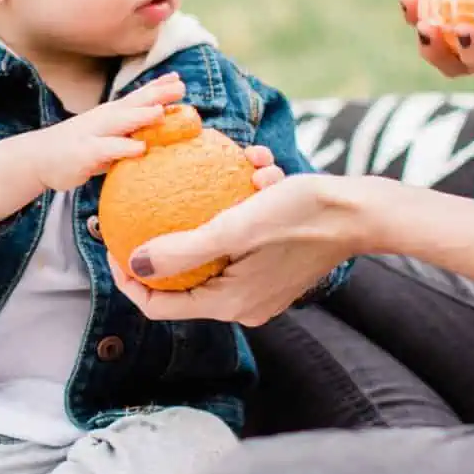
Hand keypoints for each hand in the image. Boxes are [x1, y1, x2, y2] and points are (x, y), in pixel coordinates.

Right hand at [29, 73, 185, 192]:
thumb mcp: (108, 136)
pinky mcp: (84, 154)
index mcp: (111, 114)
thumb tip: (162, 128)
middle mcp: (103, 119)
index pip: (136, 97)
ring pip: (119, 123)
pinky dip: (123, 148)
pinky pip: (106, 150)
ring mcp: (92, 134)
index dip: (156, 87)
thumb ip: (131, 131)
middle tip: (180, 86)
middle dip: (156, 94)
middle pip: (133, 103)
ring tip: (161, 111)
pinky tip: (140, 148)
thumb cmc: (80, 146)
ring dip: (140, 116)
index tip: (177, 78)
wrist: (38, 158)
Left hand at [108, 170, 355, 326]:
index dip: (129, 279)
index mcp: (228, 304)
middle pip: (184, 279)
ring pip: (216, 250)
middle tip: (150, 203)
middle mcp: (243, 304)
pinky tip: (254, 169)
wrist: (360, 211)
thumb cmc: (300, 215)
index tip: (113, 242)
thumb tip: (136, 263)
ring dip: (213, 211)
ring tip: (228, 172)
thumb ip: (183, 250)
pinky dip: (241, 206)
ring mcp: (261, 287)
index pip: (159, 304)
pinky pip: (242, 238)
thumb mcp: (234, 226)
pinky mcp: (275, 265)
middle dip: (172, 236)